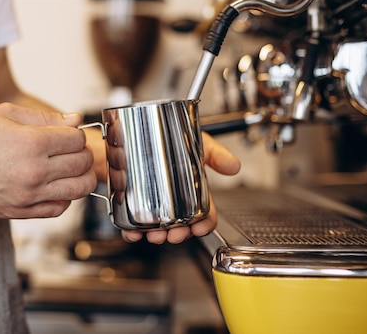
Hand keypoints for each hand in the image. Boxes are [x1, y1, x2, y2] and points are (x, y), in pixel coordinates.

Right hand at [0, 103, 96, 218]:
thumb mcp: (5, 114)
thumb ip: (44, 117)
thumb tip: (75, 120)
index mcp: (32, 143)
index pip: (77, 140)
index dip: (76, 134)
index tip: (67, 134)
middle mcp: (35, 171)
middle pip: (82, 163)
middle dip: (82, 153)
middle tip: (71, 150)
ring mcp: (30, 195)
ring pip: (79, 189)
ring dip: (81, 176)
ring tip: (71, 169)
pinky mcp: (22, 212)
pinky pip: (60, 209)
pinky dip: (65, 197)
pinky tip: (55, 186)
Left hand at [121, 132, 240, 243]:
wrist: (146, 130)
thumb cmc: (174, 138)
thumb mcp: (199, 143)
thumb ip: (216, 154)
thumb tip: (234, 166)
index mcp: (194, 192)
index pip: (204, 215)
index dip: (204, 225)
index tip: (200, 228)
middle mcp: (175, 201)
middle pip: (181, 226)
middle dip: (178, 234)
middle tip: (173, 235)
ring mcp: (154, 203)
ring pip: (158, 228)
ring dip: (156, 235)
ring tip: (152, 234)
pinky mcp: (134, 202)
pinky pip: (133, 223)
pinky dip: (132, 232)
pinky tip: (132, 233)